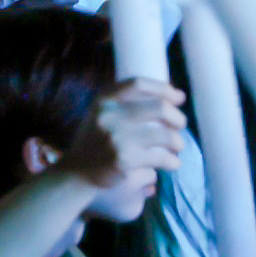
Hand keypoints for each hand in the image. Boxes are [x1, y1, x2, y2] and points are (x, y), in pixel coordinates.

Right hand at [65, 80, 185, 201]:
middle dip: (178, 119)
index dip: (164, 89)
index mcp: (103, 100)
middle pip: (160, 108)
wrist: (76, 172)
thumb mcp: (103, 114)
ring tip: (176, 149)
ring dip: (178, 143)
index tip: (178, 98)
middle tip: (179, 128)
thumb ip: (127, 103)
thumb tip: (176, 95)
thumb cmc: (96, 141)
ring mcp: (116, 138)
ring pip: (167, 136)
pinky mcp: (124, 160)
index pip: (139, 84)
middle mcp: (109, 115)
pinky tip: (171, 164)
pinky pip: (162, 158)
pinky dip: (173, 162)